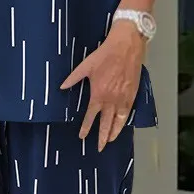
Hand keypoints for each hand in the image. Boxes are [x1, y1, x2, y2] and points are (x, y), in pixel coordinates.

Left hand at [60, 21, 145, 150]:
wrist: (126, 46)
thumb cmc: (105, 54)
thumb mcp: (85, 65)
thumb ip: (73, 78)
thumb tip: (61, 87)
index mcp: (99, 93)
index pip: (91, 115)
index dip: (86, 127)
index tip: (82, 136)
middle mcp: (111, 99)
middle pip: (106, 122)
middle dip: (102, 136)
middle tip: (99, 148)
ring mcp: (123, 97)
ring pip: (119, 120)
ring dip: (114, 132)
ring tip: (110, 141)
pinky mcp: (132, 93)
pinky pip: (128, 111)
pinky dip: (125, 121)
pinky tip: (122, 125)